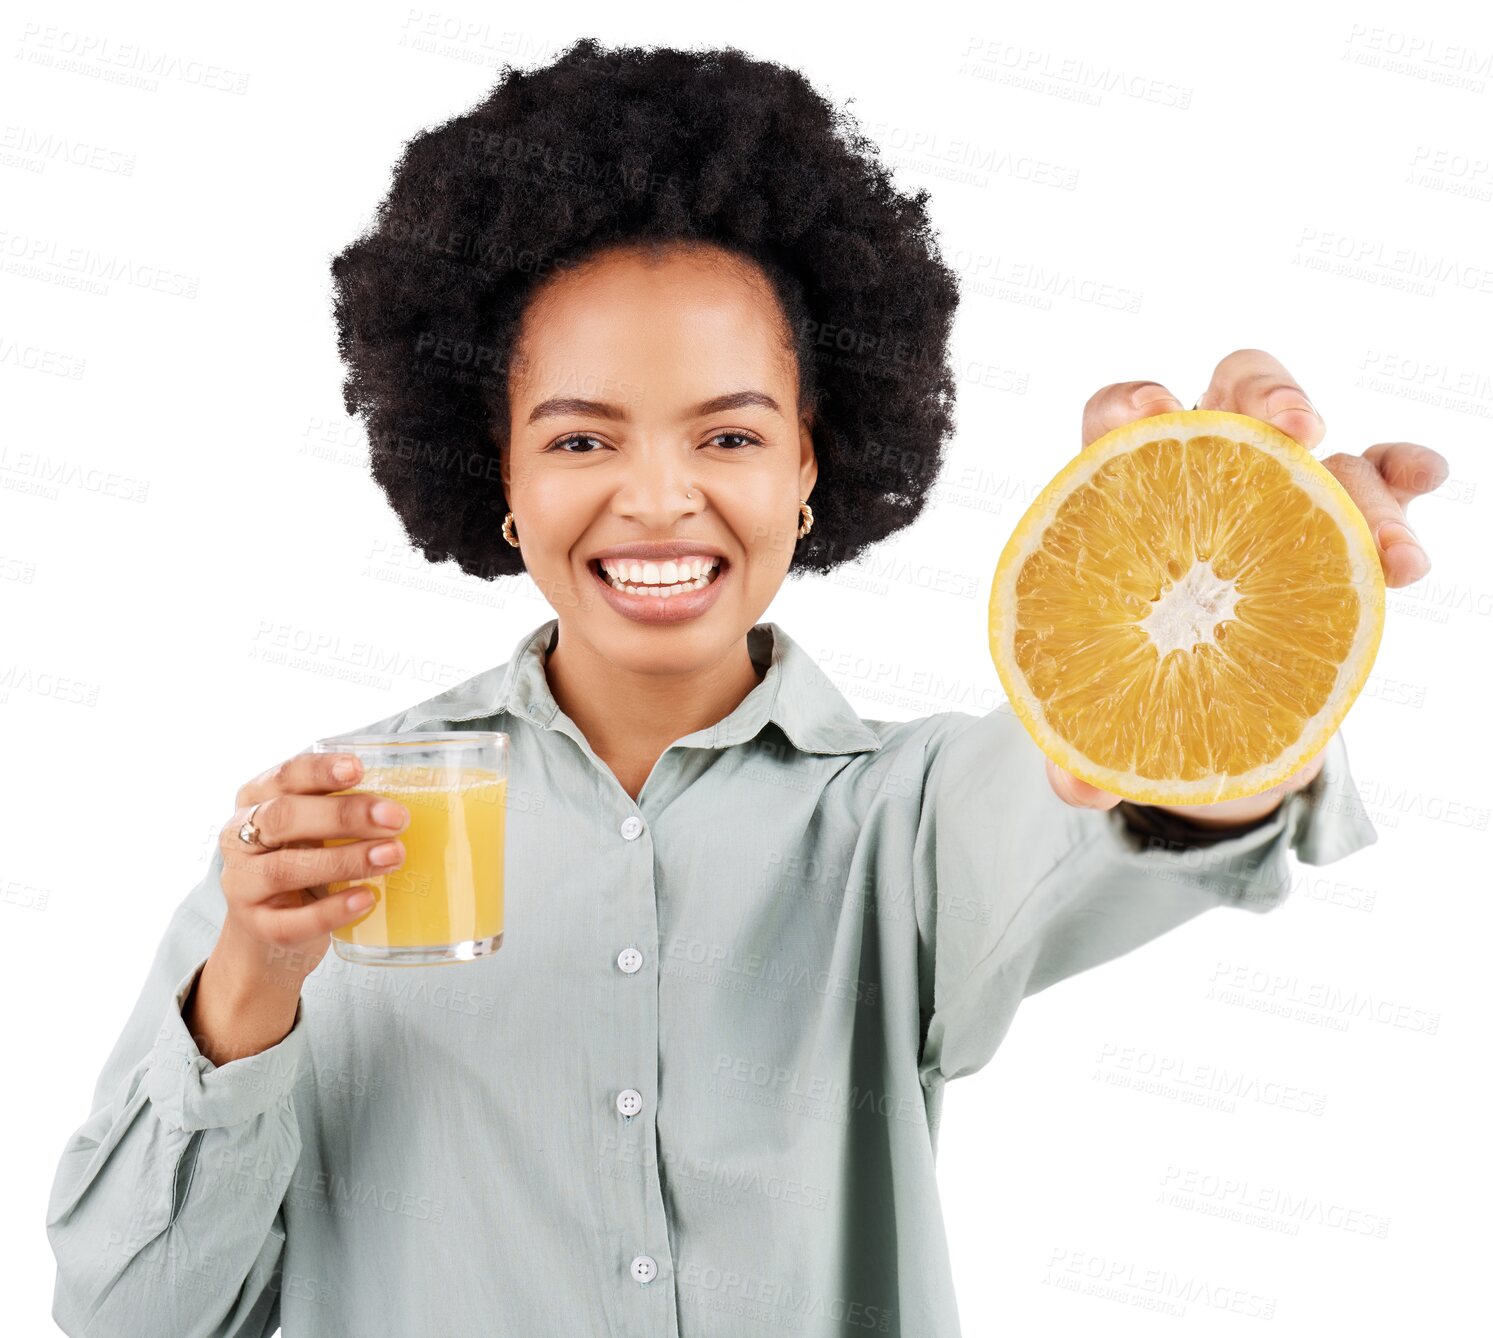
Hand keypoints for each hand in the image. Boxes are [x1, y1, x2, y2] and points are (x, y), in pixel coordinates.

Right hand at [216, 750, 411, 984]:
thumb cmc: (302, 865)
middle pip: (284, 817)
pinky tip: (366, 900)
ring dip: (345, 861)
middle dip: (343, 815)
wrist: (265, 937)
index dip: (319, 771)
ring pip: (286, 868)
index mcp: (256, 800)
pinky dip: (332, 911)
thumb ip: (343, 812)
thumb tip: (411, 804)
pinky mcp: (256, 927)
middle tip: (396, 818)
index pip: (284, 776)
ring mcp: (242, 884)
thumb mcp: (313, 831)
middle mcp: (239, 838)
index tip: (358, 768)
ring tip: (393, 856)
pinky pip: (291, 921)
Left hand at [1048, 348, 1448, 826]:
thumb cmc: (1139, 683)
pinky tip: (1428, 478)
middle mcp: (1208, 476)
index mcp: (1126, 497)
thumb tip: (1074, 787)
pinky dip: (1406, 471)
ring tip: (1392, 557)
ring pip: (1328, 448)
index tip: (1151, 416)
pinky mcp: (1341, 524)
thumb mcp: (1104, 715)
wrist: (1207, 709)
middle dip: (1268, 394)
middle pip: (1234, 393)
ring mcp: (1281, 492)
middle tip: (1294, 431)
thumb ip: (1080, 739)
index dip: (1129, 404)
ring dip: (1365, 486)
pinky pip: (1382, 478)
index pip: (1117, 421)